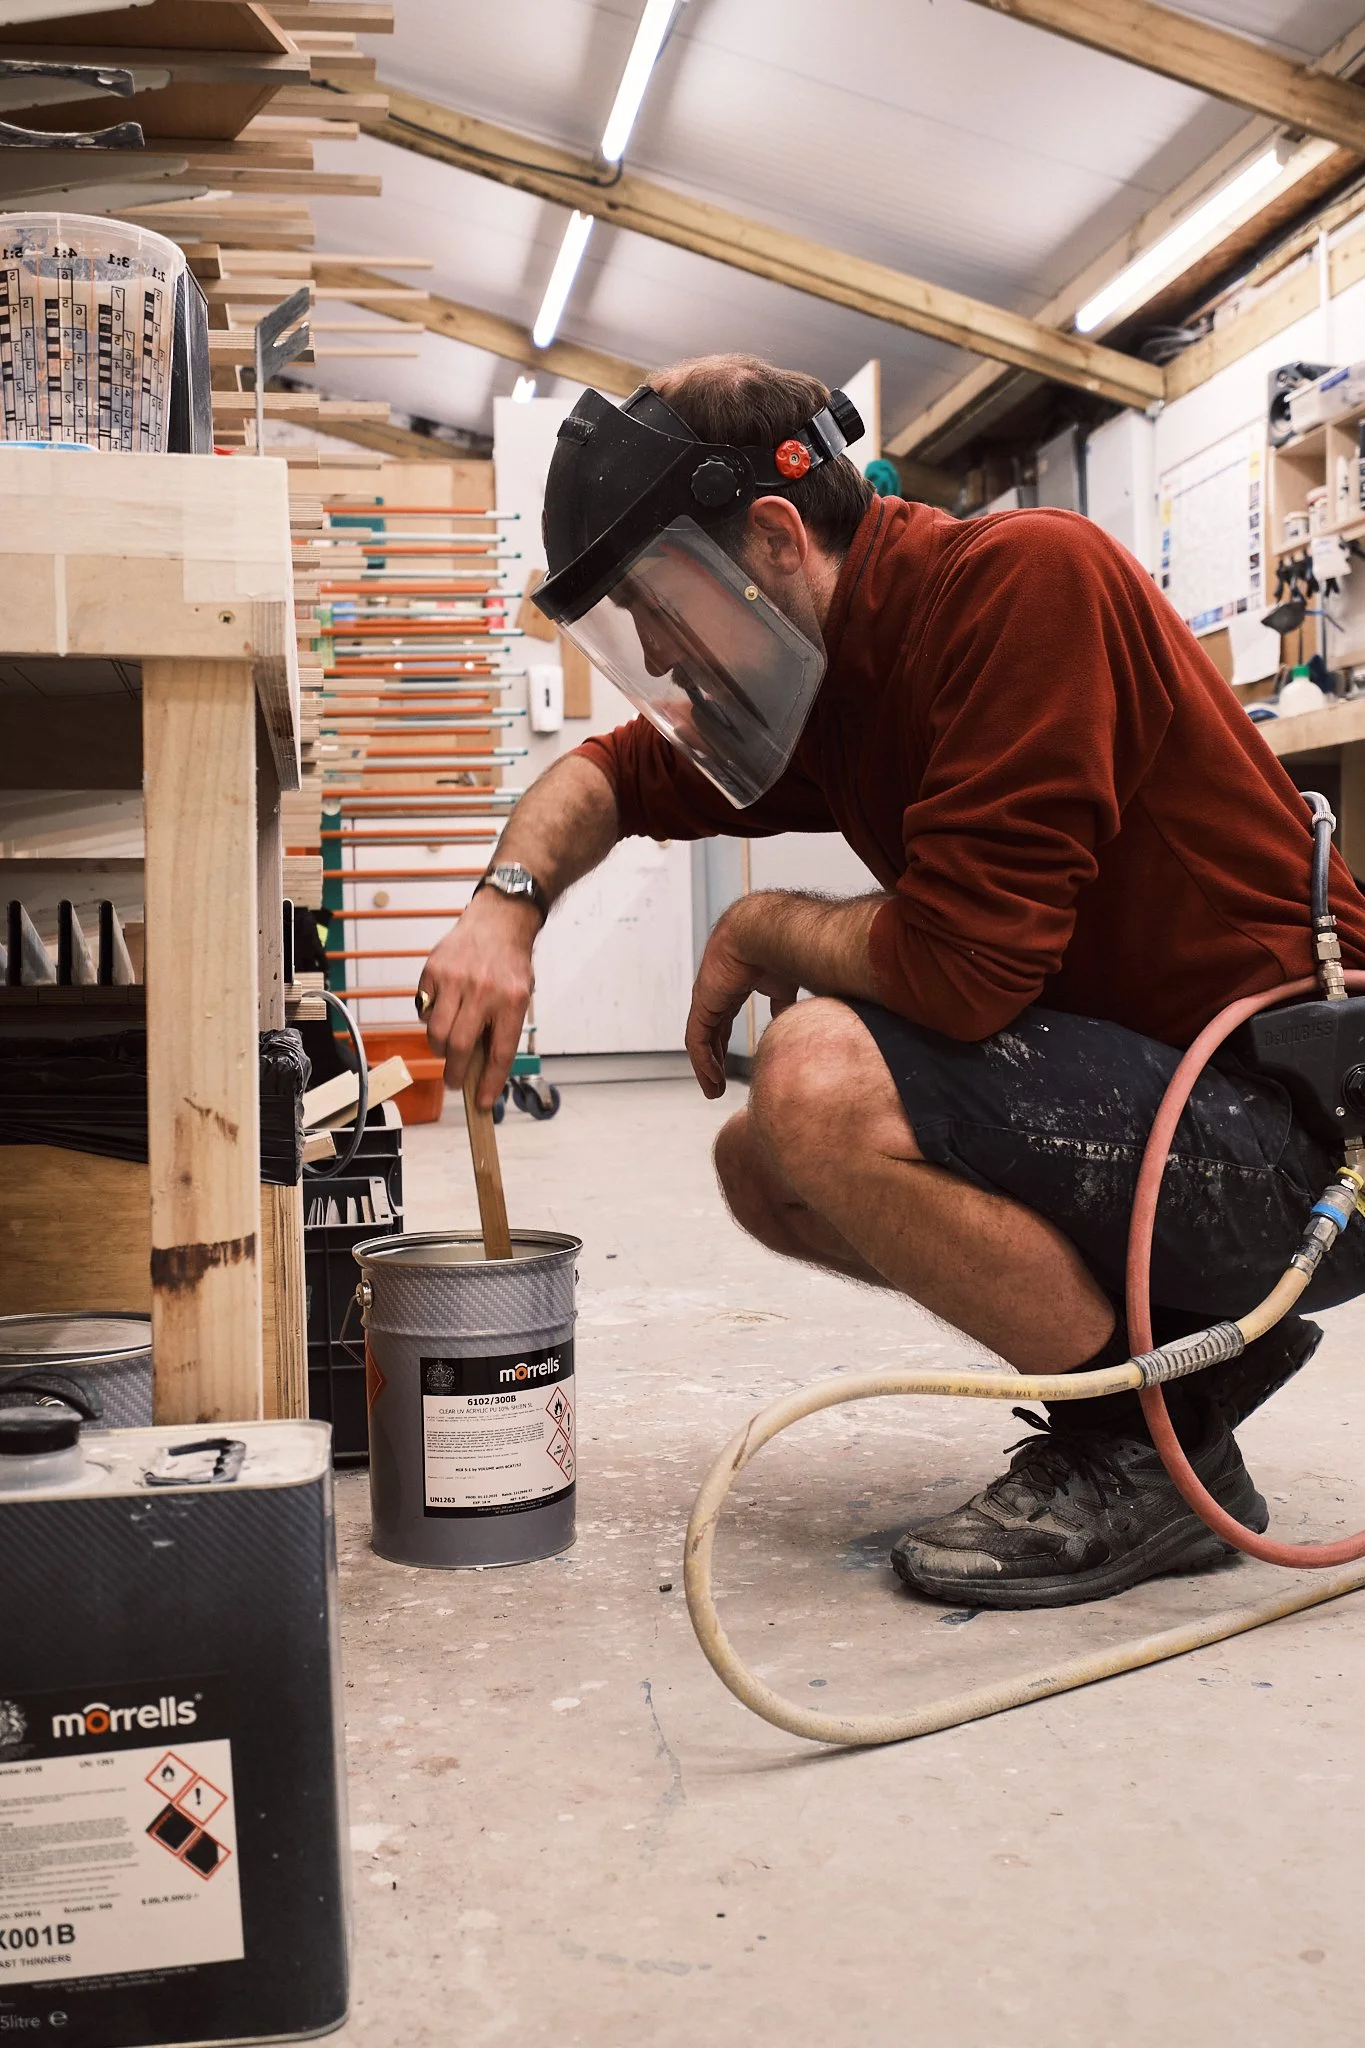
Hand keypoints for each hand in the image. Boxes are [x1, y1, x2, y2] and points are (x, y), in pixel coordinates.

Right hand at [418, 891, 538, 1108]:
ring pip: (437, 1032)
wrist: (498, 921)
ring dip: (441, 1049)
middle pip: (460, 1047)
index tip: (483, 1102)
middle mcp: (483, 991)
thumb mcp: (519, 997)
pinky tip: (442, 1013)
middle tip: (456, 1081)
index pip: (499, 1053)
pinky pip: (424, 1010)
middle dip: (456, 1073)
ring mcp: (455, 980)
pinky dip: (430, 1020)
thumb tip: (481, 1072)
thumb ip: (501, 1029)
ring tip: (449, 1047)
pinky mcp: (433, 971)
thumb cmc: (510, 965)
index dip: (490, 1083)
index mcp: (511, 1001)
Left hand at [686, 902, 798, 1098]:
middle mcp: (716, 992)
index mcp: (734, 984)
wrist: (766, 931)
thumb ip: (785, 1003)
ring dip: (707, 1068)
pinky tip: (712, 1080)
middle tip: (717, 1082)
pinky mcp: (702, 1005)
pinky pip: (698, 1041)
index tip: (730, 1061)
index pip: (724, 1018)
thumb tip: (797, 1023)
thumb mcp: (785, 983)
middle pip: (711, 1032)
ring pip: (702, 1041)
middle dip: (714, 1058)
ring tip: (714, 1090)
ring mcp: (707, 998)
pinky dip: (704, 1063)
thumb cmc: (781, 948)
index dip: (725, 1042)